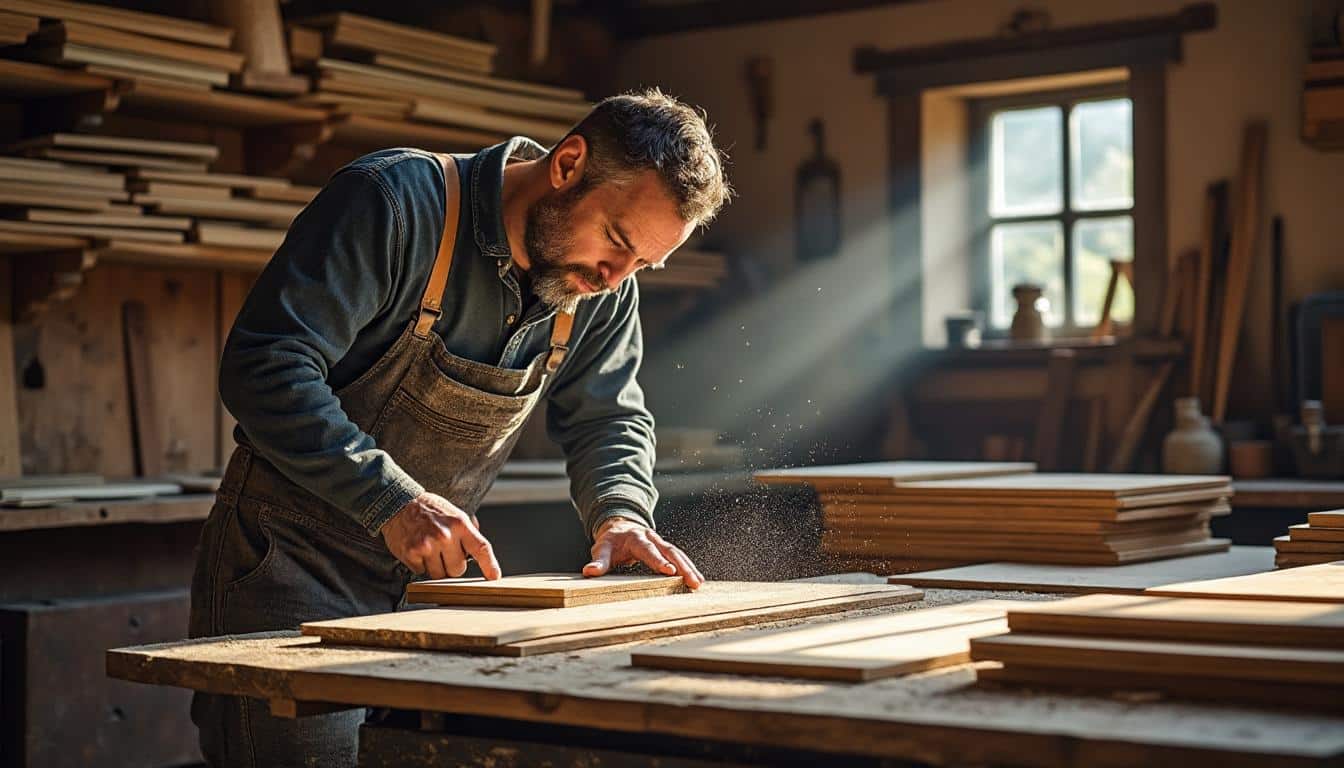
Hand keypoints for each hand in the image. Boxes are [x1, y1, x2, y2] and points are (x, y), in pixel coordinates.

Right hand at [381, 492, 501, 579]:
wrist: (399, 503)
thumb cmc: (430, 510)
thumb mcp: (455, 513)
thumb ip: (469, 530)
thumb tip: (481, 550)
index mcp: (460, 524)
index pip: (481, 548)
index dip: (490, 565)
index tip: (494, 576)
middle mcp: (445, 535)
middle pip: (458, 570)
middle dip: (452, 565)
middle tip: (444, 552)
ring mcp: (427, 545)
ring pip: (439, 575)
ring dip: (435, 567)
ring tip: (430, 549)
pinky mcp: (411, 553)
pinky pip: (422, 572)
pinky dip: (421, 564)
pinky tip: (418, 550)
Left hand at [583, 517, 703, 588]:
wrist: (620, 528)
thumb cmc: (611, 542)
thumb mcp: (601, 549)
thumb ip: (599, 561)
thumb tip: (589, 571)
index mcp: (636, 538)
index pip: (648, 550)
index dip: (658, 560)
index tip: (669, 571)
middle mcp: (651, 538)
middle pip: (670, 551)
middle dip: (682, 566)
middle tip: (693, 581)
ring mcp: (660, 543)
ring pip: (678, 554)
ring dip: (689, 568)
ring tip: (698, 583)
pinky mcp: (665, 549)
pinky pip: (679, 558)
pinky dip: (688, 568)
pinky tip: (696, 580)